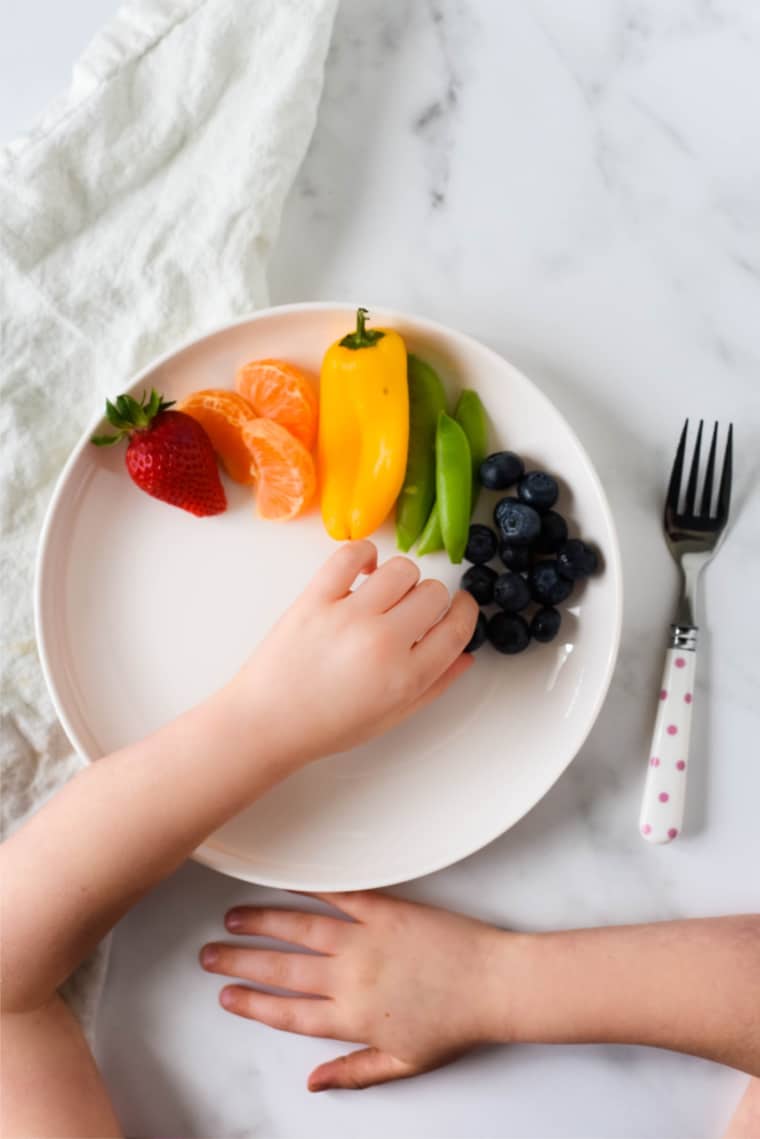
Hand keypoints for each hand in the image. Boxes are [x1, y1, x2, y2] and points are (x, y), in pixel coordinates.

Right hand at [200, 890, 512, 1089]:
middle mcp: (352, 977)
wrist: (494, 985)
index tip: (227, 996)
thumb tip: (314, 1083)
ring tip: (234, 917)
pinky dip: (310, 887)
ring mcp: (366, 940)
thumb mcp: (403, 1063)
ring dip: (262, 923)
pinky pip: (340, 895)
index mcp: (353, 1018)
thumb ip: (354, 1073)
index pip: (288, 1013)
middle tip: (209, 954)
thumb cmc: (454, 1024)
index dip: (252, 1004)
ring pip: (300, 929)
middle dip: (239, 962)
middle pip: (281, 970)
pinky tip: (286, 881)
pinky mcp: (386, 910)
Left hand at [224, 540, 477, 769]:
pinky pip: (351, 554)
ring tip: (387, 594)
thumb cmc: (327, 724)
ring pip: (402, 569)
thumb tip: (465, 655)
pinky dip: (365, 554)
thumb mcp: (392, 716)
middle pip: (434, 594)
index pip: (457, 628)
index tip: (459, 608)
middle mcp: (383, 642)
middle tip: (414, 612)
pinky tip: (365, 571)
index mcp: (406, 677)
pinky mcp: (316, 597)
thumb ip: (434, 685)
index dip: (465, 613)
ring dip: (403, 578)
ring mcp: (348, 616)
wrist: (267, 722)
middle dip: (432, 601)